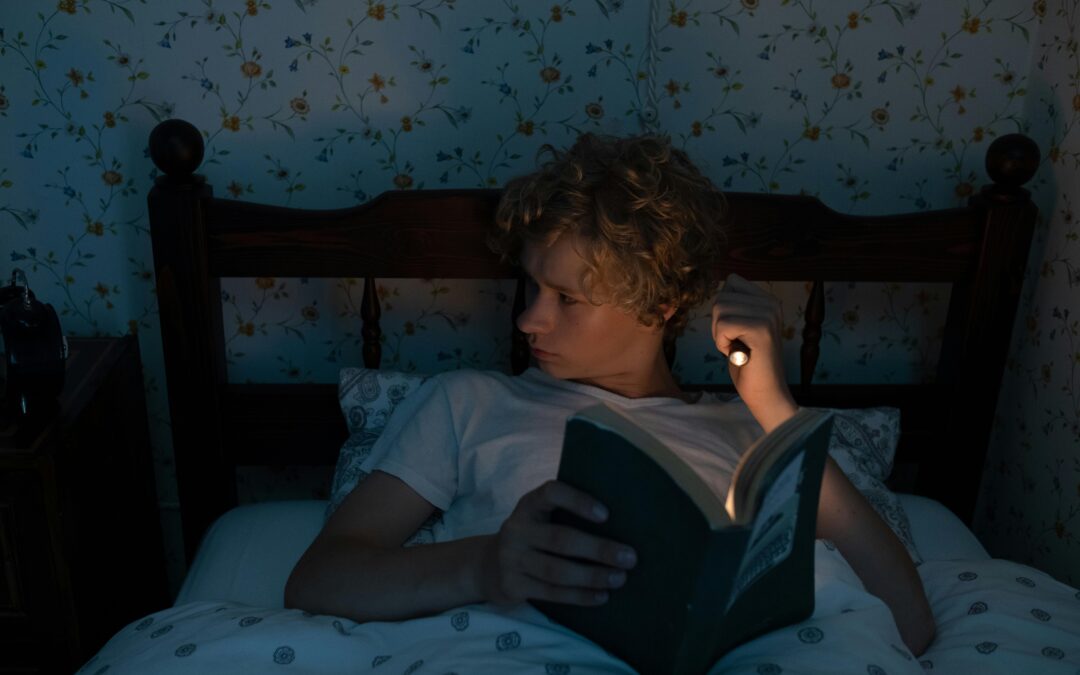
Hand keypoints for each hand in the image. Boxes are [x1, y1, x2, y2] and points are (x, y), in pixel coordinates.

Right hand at [479, 480, 636, 606]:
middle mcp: (516, 529)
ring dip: (592, 576)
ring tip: (619, 578)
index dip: (577, 501)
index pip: (551, 493)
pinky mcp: (512, 585)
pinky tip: (601, 596)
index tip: (606, 515)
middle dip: (598, 549)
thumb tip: (620, 527)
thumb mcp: (539, 519)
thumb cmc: (532, 537)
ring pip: (557, 571)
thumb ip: (565, 517)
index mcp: (528, 506)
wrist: (489, 566)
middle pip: (560, 539)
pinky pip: (551, 593)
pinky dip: (579, 596)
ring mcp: (511, 559)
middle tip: (629, 557)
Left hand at [711, 273, 797, 431]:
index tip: (736, 332)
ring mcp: (768, 316)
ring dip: (720, 334)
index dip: (723, 310)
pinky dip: (721, 343)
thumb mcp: (739, 328)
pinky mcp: (761, 331)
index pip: (731, 282)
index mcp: (768, 300)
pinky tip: (738, 354)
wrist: (765, 393)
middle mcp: (772, 304)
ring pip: (720, 309)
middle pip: (721, 297)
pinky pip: (723, 326)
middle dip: (718, 324)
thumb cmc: (748, 364)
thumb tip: (721, 288)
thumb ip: (734, 306)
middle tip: (735, 343)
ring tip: (738, 348)